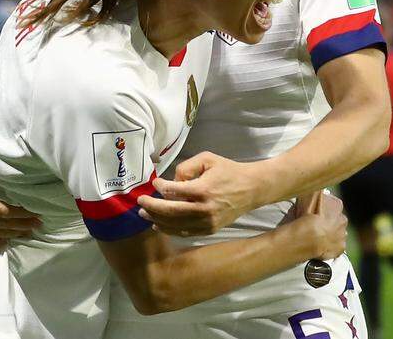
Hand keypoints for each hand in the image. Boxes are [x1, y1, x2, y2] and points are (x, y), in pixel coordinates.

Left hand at [136, 152, 262, 236]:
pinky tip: (159, 224)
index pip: (173, 191)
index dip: (160, 187)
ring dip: (157, 219)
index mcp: (203, 189)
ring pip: (176, 225)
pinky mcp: (209, 230)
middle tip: (140, 202)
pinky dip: (170, 229)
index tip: (155, 183)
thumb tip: (171, 180)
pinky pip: (185, 232)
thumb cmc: (228, 171)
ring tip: (144, 213)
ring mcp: (207, 222)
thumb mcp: (207, 159)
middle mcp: (204, 209)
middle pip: (170, 211)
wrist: (252, 189)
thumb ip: (186, 167)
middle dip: (152, 207)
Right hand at [286, 192, 347, 259]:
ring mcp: (343, 234)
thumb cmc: (307, 216)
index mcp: (337, 205)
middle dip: (330, 222)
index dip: (325, 209)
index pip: (334, 204)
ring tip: (319, 237)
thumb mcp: (308, 197)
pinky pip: (337, 245)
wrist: (309, 237)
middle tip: (318, 226)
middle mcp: (343, 219)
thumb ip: (315, 191)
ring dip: (331, 234)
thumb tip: (317, 186)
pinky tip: (322, 245)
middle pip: (337, 219)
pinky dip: (331, 246)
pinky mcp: (341, 248)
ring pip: (338, 232)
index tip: (318, 213)